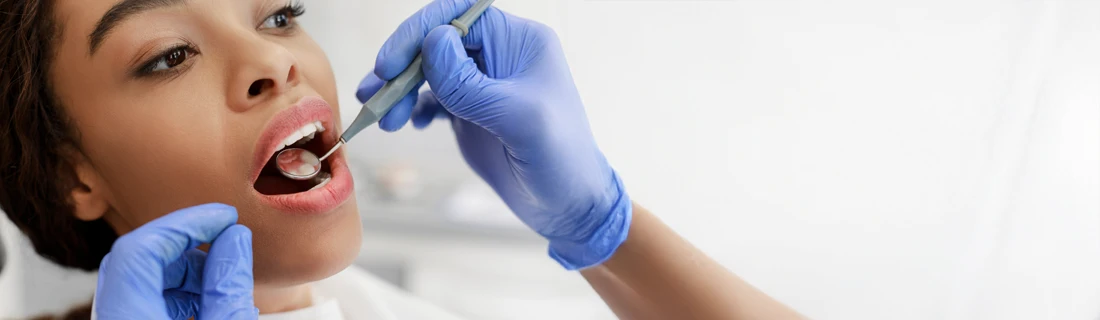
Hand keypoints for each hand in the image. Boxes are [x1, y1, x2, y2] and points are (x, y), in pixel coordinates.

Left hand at [93, 203, 257, 319]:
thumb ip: (227, 287)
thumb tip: (235, 237)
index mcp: (128, 317)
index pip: (139, 249)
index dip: (185, 223)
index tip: (224, 218)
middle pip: (137, 262)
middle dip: (187, 247)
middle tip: (228, 243)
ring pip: (141, 283)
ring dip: (185, 273)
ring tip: (224, 283)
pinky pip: (143, 303)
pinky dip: (176, 295)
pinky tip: (208, 304)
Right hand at [358, 0, 630, 269]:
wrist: (569, 206)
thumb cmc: (561, 160)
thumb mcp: (518, 120)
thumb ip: (471, 84)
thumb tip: (432, 42)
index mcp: (518, 42)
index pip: (459, 14)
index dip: (420, 31)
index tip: (391, 63)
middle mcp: (499, 55)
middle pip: (436, 40)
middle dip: (401, 64)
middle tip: (374, 95)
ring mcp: (483, 83)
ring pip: (428, 69)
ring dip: (398, 88)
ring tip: (380, 116)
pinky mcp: (470, 111)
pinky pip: (431, 97)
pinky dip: (411, 107)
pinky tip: (407, 124)